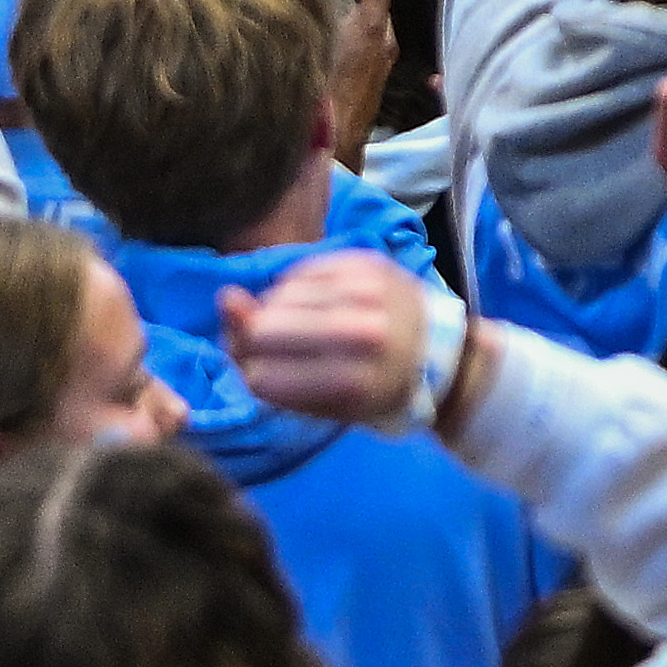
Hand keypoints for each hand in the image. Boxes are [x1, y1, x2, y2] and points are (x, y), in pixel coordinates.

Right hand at [217, 249, 442, 428]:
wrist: (440, 351)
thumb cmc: (374, 389)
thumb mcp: (325, 403)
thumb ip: (267, 368)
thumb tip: (227, 299)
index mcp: (357, 384)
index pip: (265, 380)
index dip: (251, 378)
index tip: (261, 378)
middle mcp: (366, 334)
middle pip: (268, 331)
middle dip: (254, 341)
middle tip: (266, 346)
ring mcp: (369, 293)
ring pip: (281, 297)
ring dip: (272, 312)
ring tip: (291, 326)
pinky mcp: (366, 263)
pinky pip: (301, 272)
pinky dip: (291, 289)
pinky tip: (304, 303)